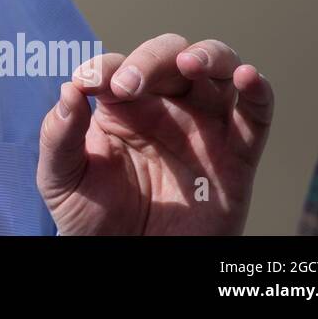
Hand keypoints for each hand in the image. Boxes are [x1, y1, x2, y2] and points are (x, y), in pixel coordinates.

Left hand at [36, 33, 273, 234]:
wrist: (128, 263)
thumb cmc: (92, 217)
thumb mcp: (61, 178)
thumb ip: (59, 134)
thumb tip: (68, 88)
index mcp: (121, 105)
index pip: (117, 68)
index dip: (104, 68)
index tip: (87, 83)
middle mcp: (164, 107)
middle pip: (169, 55)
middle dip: (150, 60)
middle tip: (128, 84)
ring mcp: (202, 127)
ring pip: (218, 70)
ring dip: (208, 56)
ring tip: (190, 63)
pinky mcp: (236, 157)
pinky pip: (256, 117)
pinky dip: (259, 91)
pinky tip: (247, 78)